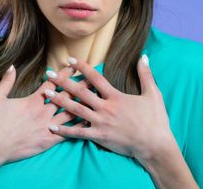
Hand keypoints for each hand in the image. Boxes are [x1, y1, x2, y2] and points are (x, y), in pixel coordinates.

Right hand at [0, 64, 91, 166]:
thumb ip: (6, 81)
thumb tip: (11, 66)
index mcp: (33, 101)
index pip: (53, 83)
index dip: (65, 73)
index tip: (75, 65)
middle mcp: (43, 112)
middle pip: (67, 96)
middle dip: (81, 86)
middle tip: (93, 78)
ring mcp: (47, 127)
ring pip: (70, 113)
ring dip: (83, 105)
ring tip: (96, 99)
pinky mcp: (48, 141)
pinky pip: (67, 133)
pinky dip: (79, 128)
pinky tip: (88, 124)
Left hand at [44, 55, 174, 161]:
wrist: (155, 145)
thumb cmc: (155, 120)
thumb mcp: (153, 94)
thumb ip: (146, 75)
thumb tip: (144, 57)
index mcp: (116, 97)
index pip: (95, 78)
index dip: (82, 67)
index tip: (71, 60)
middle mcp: (106, 108)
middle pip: (80, 92)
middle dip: (63, 82)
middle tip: (48, 75)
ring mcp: (101, 123)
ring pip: (76, 110)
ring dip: (60, 101)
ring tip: (46, 94)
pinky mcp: (99, 137)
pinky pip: (78, 133)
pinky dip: (65, 130)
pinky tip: (52, 126)